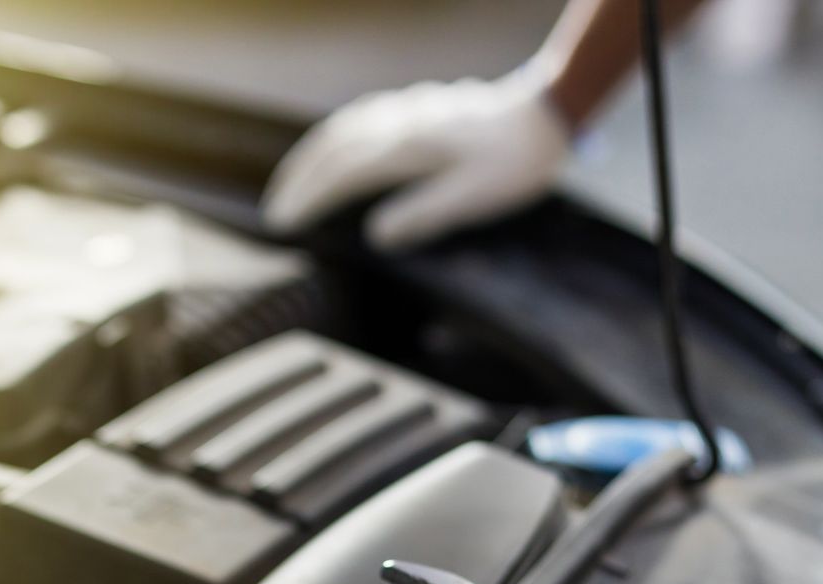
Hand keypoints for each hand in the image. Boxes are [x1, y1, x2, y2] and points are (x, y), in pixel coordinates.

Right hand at [261, 67, 571, 251]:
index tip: (285, 224)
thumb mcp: (473, 198)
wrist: (544, 115)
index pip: (342, 174)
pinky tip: (335, 154)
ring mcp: (406, 111)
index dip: (309, 199)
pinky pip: (360, 120)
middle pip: (332, 148)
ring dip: (312, 158)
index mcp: (407, 147)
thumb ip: (422, 215)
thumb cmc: (514, 163)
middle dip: (299, 180)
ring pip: (342, 130)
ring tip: (294, 185)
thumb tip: (376, 235)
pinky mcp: (416, 109)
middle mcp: (398, 123)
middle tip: (277, 211)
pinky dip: (336, 140)